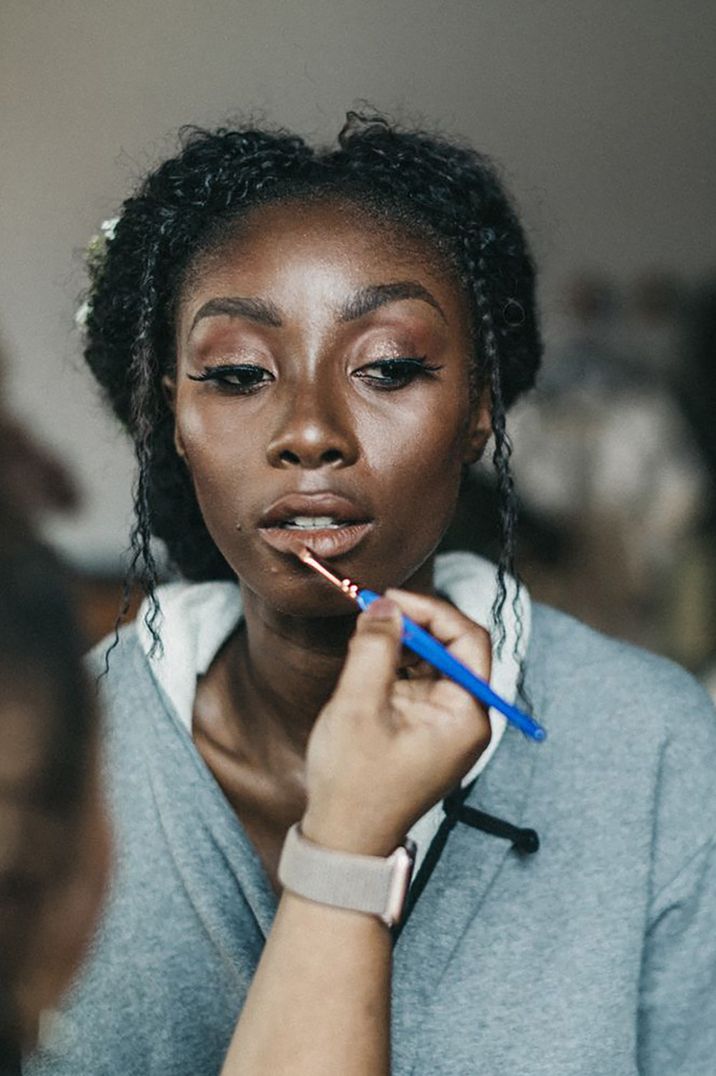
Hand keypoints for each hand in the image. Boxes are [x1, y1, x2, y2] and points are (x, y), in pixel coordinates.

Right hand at [301, 589, 491, 855]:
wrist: (343, 839)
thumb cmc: (354, 784)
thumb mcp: (359, 707)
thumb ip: (375, 649)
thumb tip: (385, 606)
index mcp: (466, 716)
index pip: (468, 640)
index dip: (432, 611)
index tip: (390, 600)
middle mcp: (464, 717)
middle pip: (452, 646)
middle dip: (415, 623)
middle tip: (374, 609)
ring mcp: (443, 722)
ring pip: (432, 659)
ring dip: (400, 641)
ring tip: (364, 634)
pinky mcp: (422, 725)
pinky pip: (416, 679)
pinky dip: (393, 663)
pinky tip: (365, 660)